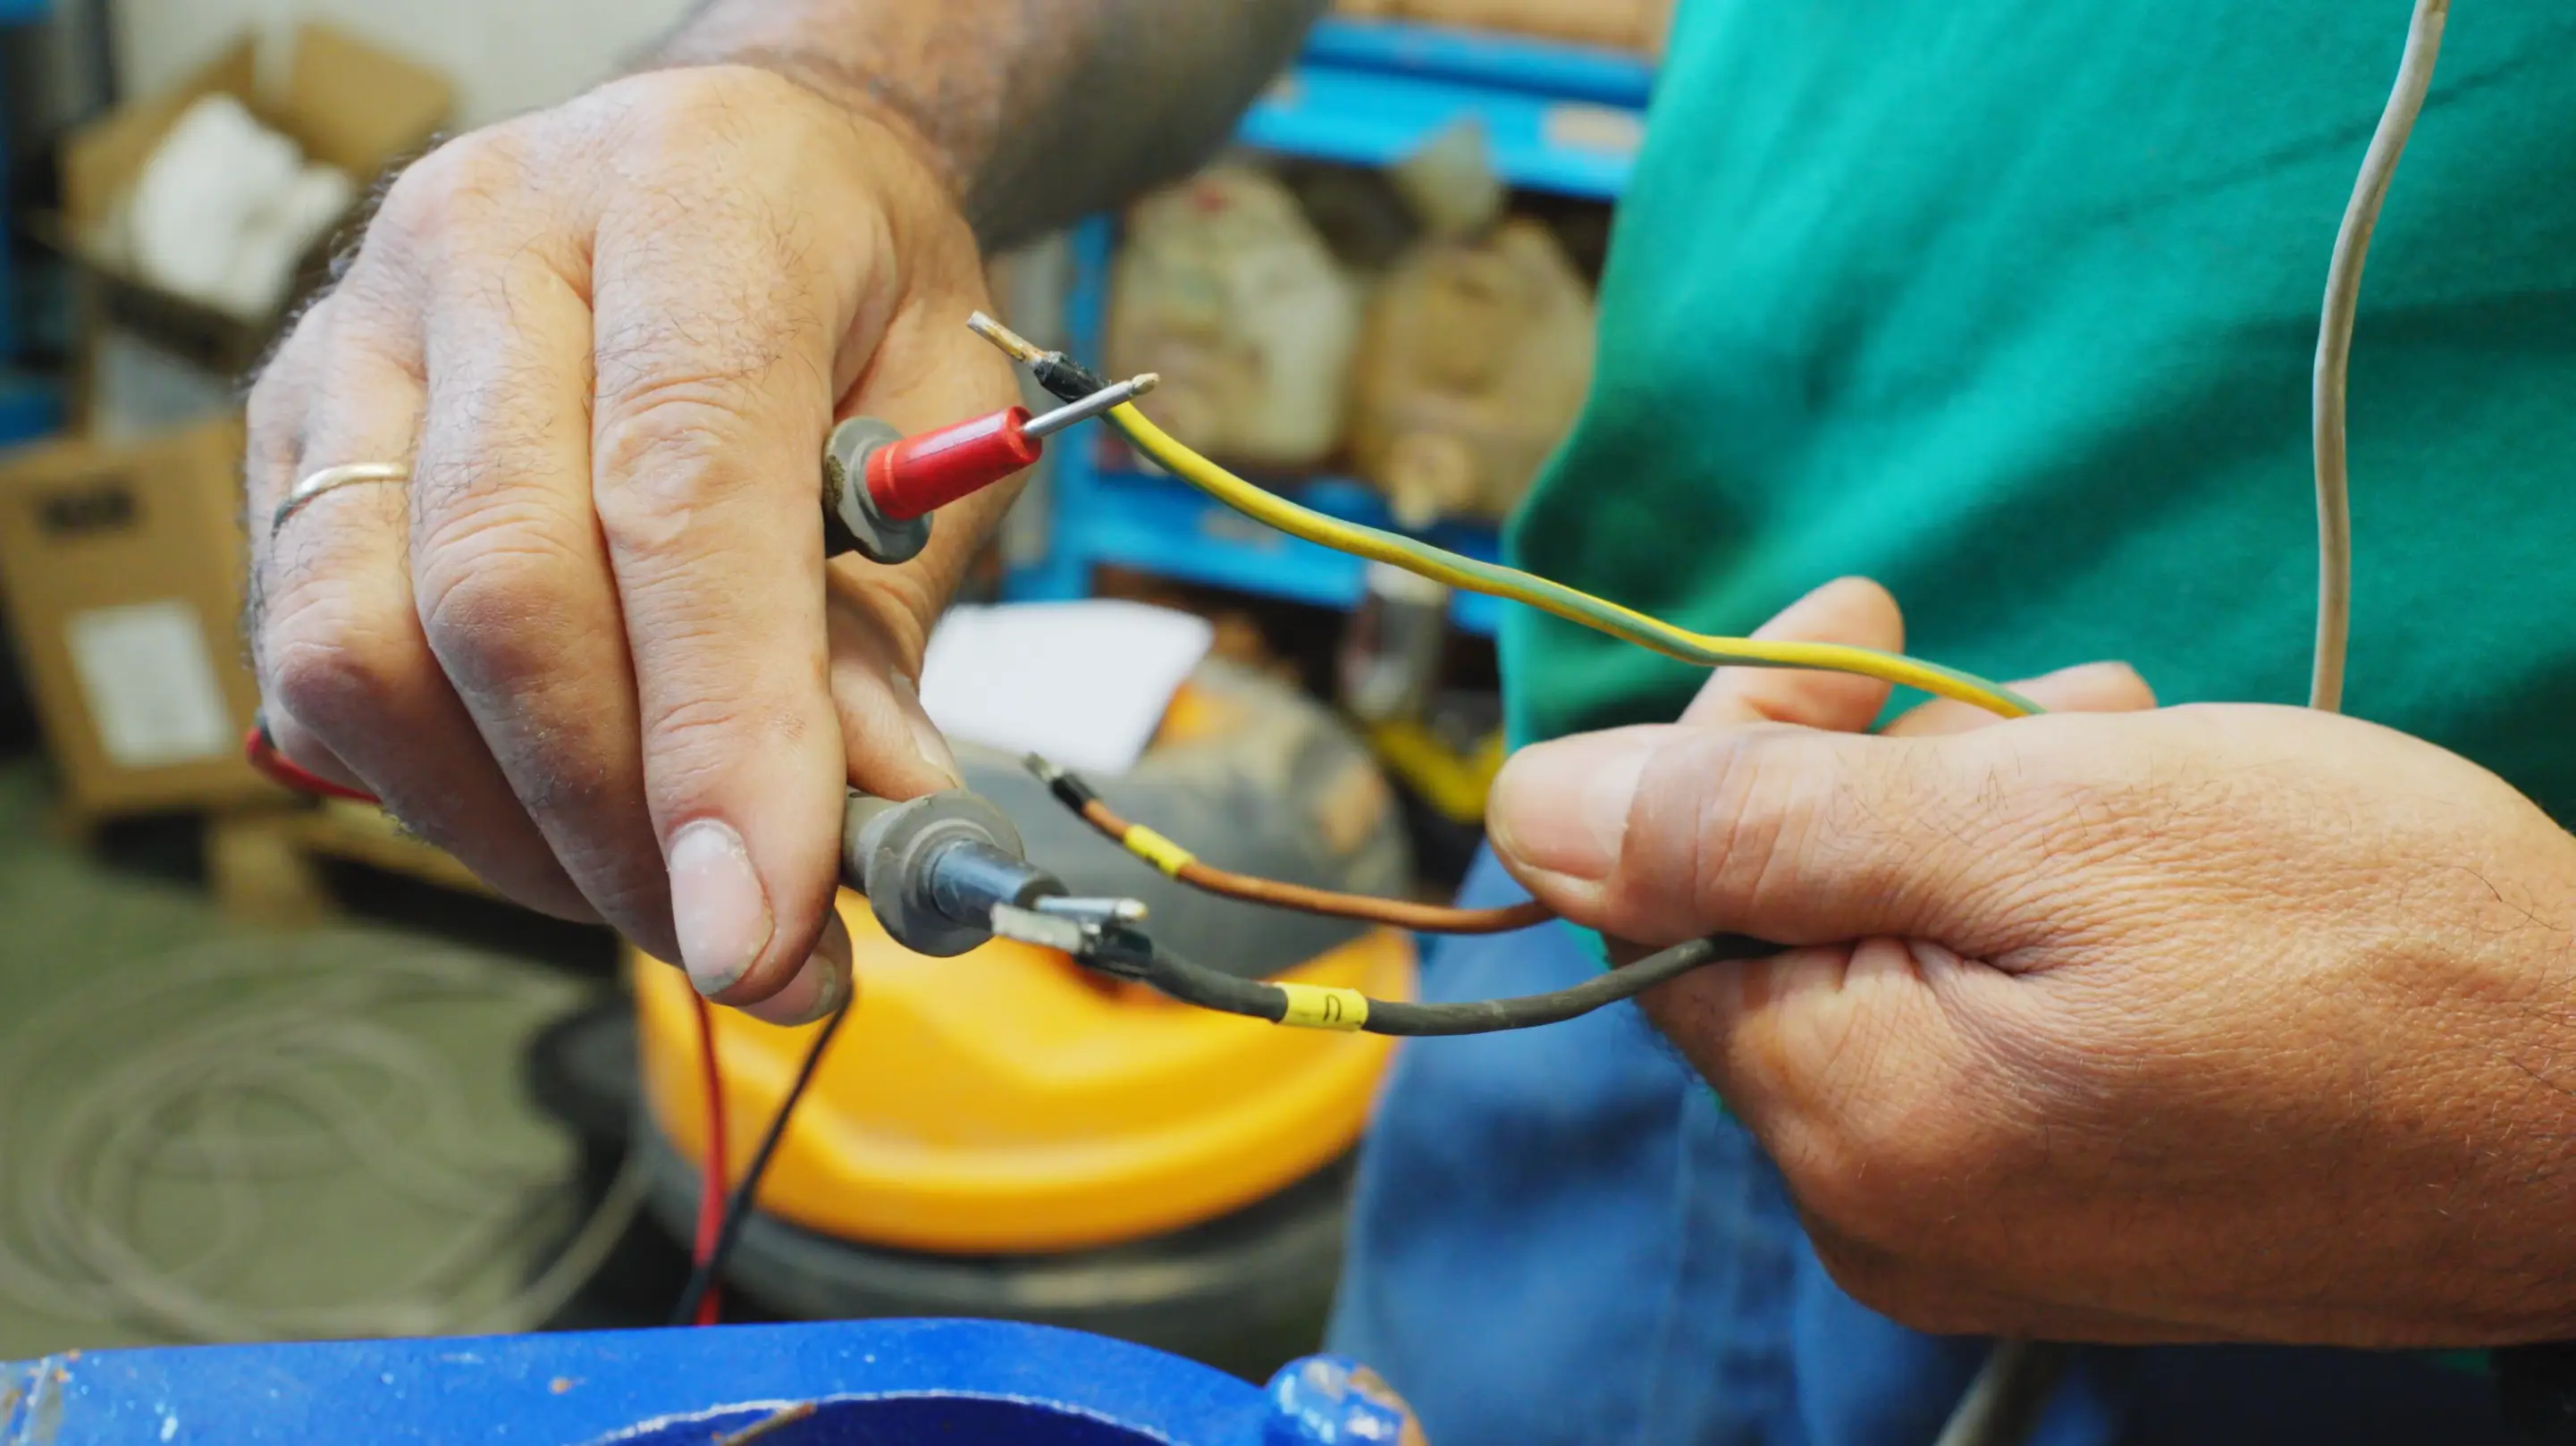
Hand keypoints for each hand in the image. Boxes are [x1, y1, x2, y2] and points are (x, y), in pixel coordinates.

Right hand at [246, 66, 1017, 1022]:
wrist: (732, 156)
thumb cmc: (854, 288)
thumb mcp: (945, 422)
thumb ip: (883, 620)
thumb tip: (863, 827)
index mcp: (693, 203)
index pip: (679, 492)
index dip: (718, 737)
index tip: (767, 929)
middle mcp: (491, 246)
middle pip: (501, 593)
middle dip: (621, 829)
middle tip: (749, 951)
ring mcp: (362, 334)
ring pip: (362, 648)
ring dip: (513, 834)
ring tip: (656, 895)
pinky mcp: (289, 428)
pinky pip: (309, 659)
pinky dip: (434, 787)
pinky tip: (555, 812)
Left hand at [1487, 578, 2575, 1345]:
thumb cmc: (2365, 948)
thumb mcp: (2042, 823)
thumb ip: (1757, 824)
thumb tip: (1526, 809)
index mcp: (1848, 1122)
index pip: (1665, 904)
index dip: (1736, 740)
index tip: (1856, 619)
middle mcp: (1885, 1206)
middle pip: (1774, 933)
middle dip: (1867, 768)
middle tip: (1990, 670)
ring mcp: (1986, 1226)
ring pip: (1891, 963)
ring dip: (1967, 817)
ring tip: (2101, 739)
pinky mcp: (2081, 1215)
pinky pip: (1984, 1031)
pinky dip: (2031, 908)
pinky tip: (2135, 832)